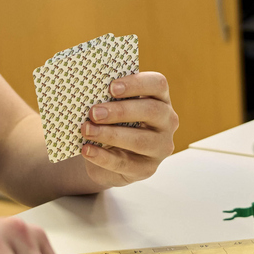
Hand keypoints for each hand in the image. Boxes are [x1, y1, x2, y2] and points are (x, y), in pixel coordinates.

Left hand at [79, 71, 178, 186]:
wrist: (107, 157)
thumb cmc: (112, 122)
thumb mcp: (113, 108)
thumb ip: (108, 99)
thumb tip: (89, 92)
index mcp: (160, 98)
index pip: (158, 84)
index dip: (136, 84)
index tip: (111, 88)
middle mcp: (167, 121)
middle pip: (151, 111)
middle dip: (120, 111)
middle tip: (94, 112)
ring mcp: (160, 147)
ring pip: (140, 140)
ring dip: (110, 135)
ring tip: (87, 130)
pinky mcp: (147, 169)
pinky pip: (125, 163)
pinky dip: (103, 156)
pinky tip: (87, 150)